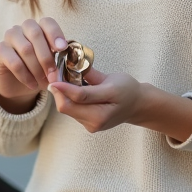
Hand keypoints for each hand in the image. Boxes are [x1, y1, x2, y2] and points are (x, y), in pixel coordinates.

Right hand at [0, 17, 66, 113]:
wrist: (17, 85)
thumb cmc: (39, 70)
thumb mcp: (52, 64)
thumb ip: (59, 59)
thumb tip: (68, 64)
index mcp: (39, 27)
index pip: (47, 22)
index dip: (55, 34)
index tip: (62, 49)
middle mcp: (23, 28)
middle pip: (35, 34)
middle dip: (47, 56)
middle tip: (54, 75)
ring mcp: (9, 37)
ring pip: (25, 48)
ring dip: (37, 68)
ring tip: (44, 82)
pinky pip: (14, 62)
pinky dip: (25, 76)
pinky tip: (32, 84)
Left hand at [51, 67, 191, 140]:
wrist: (138, 106)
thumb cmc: (128, 90)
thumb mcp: (112, 79)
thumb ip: (92, 75)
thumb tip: (72, 65)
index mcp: (104, 111)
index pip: (79, 98)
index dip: (63, 88)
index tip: (53, 80)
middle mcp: (95, 122)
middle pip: (68, 107)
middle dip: (59, 92)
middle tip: (55, 75)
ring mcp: (91, 126)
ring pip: (68, 110)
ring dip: (63, 96)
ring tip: (64, 80)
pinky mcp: (88, 125)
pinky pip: (72, 111)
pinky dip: (69, 100)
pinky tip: (72, 89)